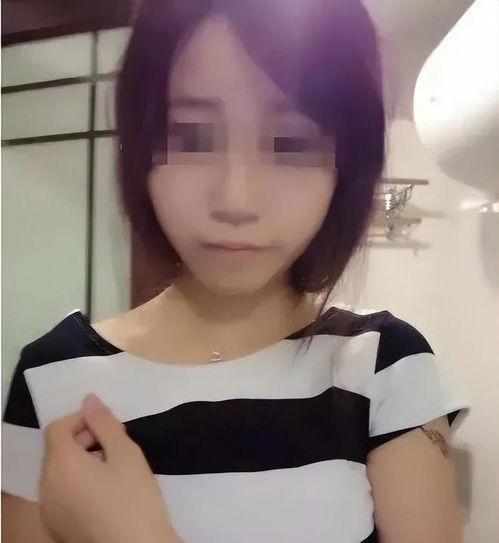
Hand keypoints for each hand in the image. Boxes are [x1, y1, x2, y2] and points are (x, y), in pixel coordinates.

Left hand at [39, 393, 181, 542]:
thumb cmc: (134, 499)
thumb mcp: (126, 454)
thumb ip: (105, 423)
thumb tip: (89, 400)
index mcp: (61, 465)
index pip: (57, 428)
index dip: (81, 419)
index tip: (107, 427)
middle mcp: (47, 486)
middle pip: (56, 449)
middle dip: (82, 439)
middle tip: (114, 445)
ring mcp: (49, 509)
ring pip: (57, 471)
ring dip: (79, 460)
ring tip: (112, 469)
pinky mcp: (57, 526)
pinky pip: (60, 492)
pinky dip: (76, 482)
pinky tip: (104, 493)